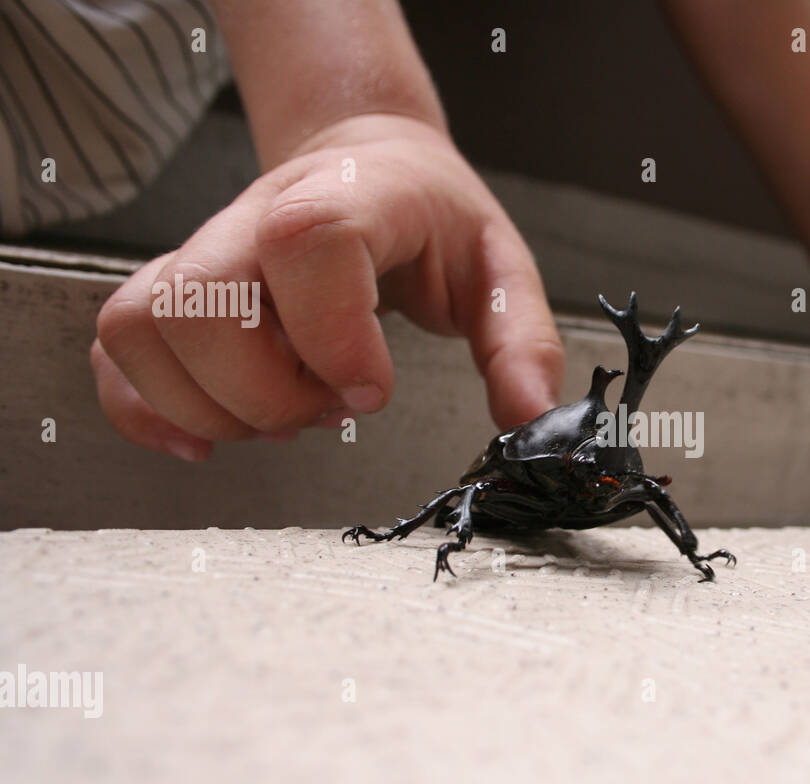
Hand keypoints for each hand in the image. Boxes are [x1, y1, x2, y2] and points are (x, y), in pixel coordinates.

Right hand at [92, 114, 563, 460]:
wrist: (367, 163)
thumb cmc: (432, 219)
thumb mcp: (499, 271)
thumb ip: (522, 342)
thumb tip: (535, 420)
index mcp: (351, 199)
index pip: (308, 244)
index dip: (334, 334)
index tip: (371, 389)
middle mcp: (257, 218)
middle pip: (206, 305)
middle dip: (270, 394)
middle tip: (330, 406)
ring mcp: (204, 252)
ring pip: (146, 330)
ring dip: (212, 405)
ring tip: (284, 410)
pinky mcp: (173, 290)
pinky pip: (116, 351)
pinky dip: (144, 408)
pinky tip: (206, 436)